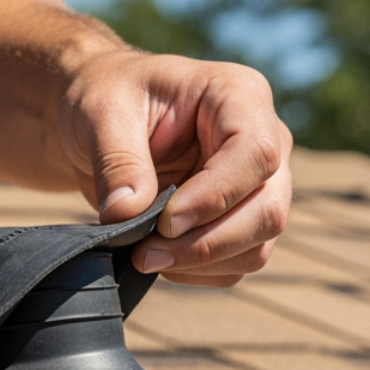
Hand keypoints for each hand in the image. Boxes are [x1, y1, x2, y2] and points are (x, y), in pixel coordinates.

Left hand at [57, 50, 292, 286]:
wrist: (104, 120)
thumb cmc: (110, 97)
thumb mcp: (102, 113)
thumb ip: (118, 161)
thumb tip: (127, 215)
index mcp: (240, 97)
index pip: (255, 154)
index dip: (214, 196)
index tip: (163, 221)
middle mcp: (265, 141)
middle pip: (267, 210)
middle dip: (207, 244)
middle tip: (146, 254)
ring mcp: (258, 186)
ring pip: (257, 246)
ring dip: (200, 263)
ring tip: (144, 254)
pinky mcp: (241, 220)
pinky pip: (236, 264)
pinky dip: (197, 272)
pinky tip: (158, 256)